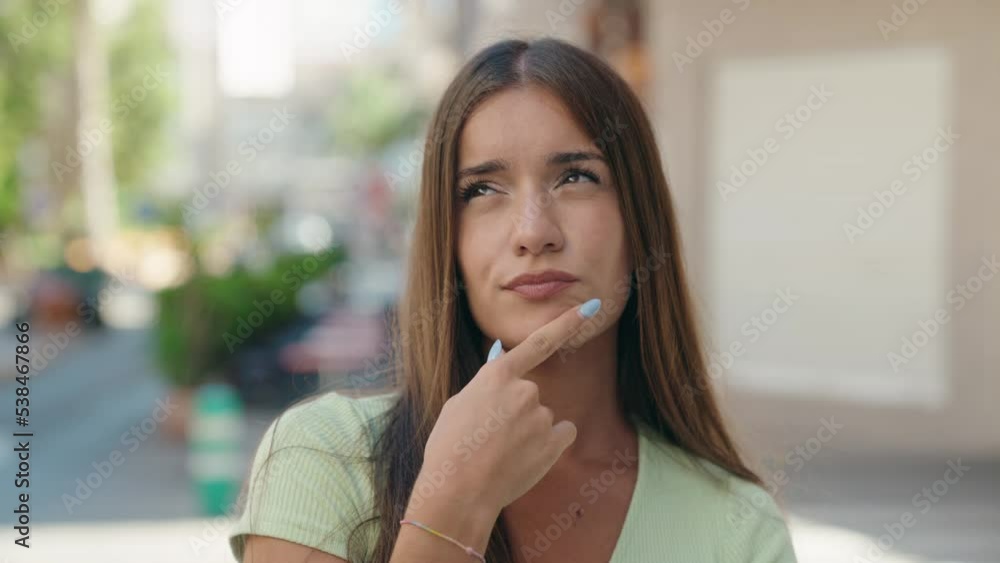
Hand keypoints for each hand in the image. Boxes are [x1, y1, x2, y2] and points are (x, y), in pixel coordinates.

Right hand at [418, 298, 603, 512]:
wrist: (458, 490)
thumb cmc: (449, 448)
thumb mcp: (458, 405)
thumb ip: (486, 380)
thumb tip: (501, 353)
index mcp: (497, 375)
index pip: (539, 342)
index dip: (567, 323)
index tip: (590, 308)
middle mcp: (524, 389)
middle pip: (530, 395)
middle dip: (515, 413)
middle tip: (488, 437)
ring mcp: (541, 415)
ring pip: (543, 418)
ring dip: (528, 433)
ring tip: (499, 454)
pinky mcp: (554, 441)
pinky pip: (561, 434)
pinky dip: (548, 445)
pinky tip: (526, 458)